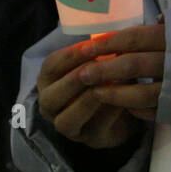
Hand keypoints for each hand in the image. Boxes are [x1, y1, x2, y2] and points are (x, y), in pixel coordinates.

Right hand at [35, 24, 164, 148]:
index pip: (51, 66)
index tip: (93, 45)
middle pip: (52, 95)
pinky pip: (94, 128)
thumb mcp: (95, 61)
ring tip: (109, 84)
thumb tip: (110, 32)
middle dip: (76, 79)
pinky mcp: (89, 139)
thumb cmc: (103, 77)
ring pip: (67, 118)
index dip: (71, 55)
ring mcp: (66, 127)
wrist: (119, 111)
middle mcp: (49, 105)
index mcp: (47, 80)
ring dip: (88, 100)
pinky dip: (108, 113)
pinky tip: (122, 100)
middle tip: (98, 66)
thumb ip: (96, 50)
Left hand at [79, 24, 164, 120]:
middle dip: (104, 69)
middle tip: (83, 73)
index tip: (85, 48)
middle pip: (133, 64)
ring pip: (140, 92)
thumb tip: (112, 34)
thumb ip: (149, 31)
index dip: (106, 43)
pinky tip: (119, 105)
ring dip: (114, 93)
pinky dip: (133, 108)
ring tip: (96, 92)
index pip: (132, 38)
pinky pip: (152, 110)